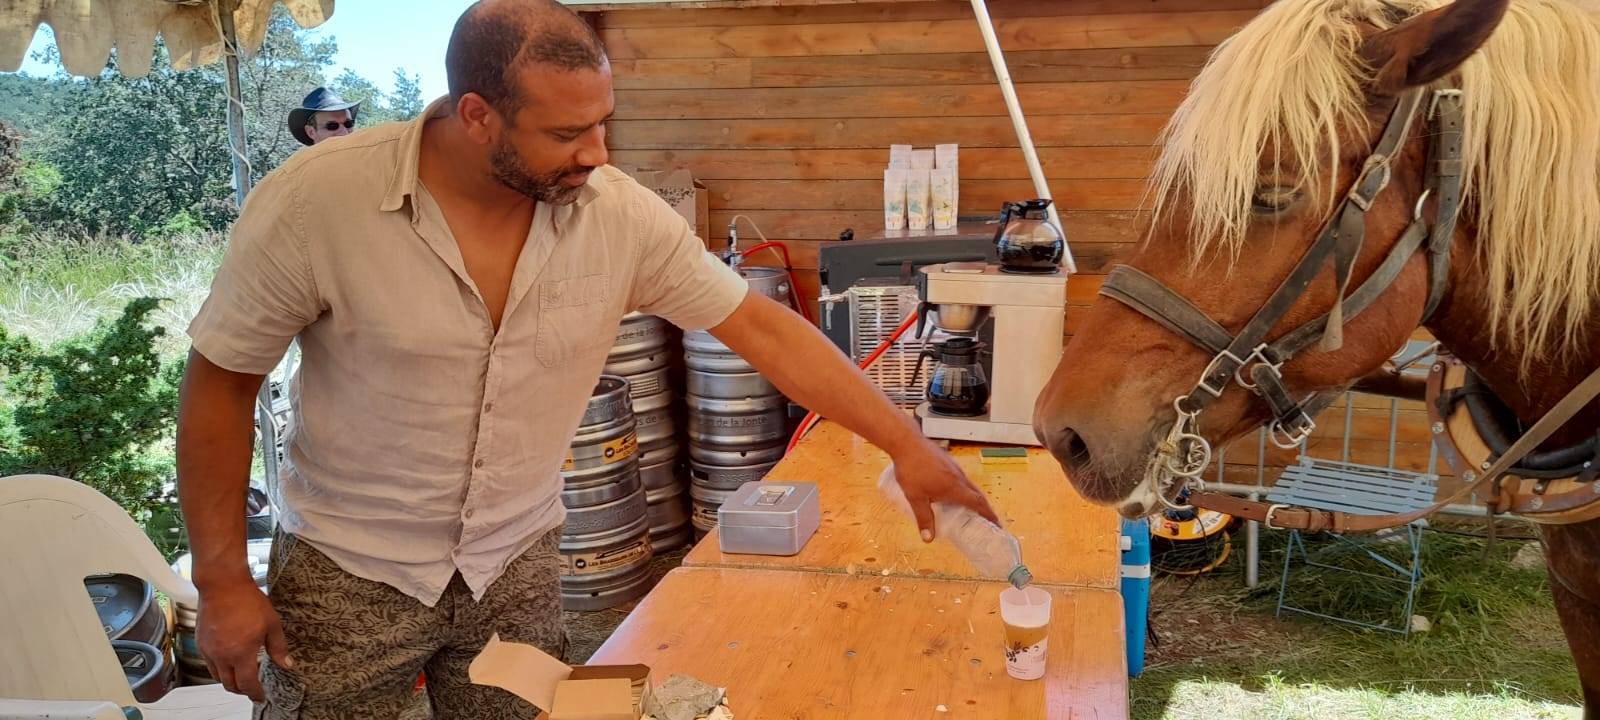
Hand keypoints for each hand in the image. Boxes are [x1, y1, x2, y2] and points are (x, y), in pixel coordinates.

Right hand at [197, 578, 292, 701]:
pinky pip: (208, 664)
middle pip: (230, 684)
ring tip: (240, 675)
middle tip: (251, 689)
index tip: (260, 696)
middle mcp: (222, 656)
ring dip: (229, 680)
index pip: (247, 684)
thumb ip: (278, 648)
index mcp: (241, 654)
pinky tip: (227, 660)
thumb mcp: (271, 624)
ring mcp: (208, 650)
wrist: (223, 585)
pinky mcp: (200, 643)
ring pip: (217, 676)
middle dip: (242, 690)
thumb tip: (287, 664)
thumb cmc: (247, 601)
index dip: (255, 694)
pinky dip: (218, 668)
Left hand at [891, 439, 1000, 541]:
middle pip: (977, 494)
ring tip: (969, 507)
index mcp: (955, 488)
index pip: (978, 503)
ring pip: (969, 485)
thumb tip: (928, 538)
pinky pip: (960, 477)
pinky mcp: (948, 461)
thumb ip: (923, 518)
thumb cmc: (911, 469)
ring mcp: (954, 467)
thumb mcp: (915, 497)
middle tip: (985, 519)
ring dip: (972, 497)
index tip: (997, 524)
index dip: (989, 514)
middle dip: (983, 507)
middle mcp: (959, 477)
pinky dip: (963, 488)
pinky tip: (951, 491)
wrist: (906, 442)